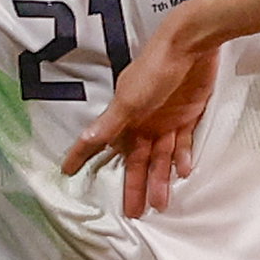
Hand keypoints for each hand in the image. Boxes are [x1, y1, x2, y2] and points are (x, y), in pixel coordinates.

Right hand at [61, 24, 215, 218]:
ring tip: (160, 205)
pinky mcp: (188, 116)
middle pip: (137, 160)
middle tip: (133, 214)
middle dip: (134, 185)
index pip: (99, 142)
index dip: (83, 156)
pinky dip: (182, 158)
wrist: (192, 45)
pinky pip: (183, 143)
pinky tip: (182, 174)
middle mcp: (142, 121)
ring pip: (161, 157)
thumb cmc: (156, 69)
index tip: (67, 173)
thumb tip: (86, 142)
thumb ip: (112, 123)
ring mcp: (166, 120)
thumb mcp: (130, 99)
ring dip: (160, 179)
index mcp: (124, 117)